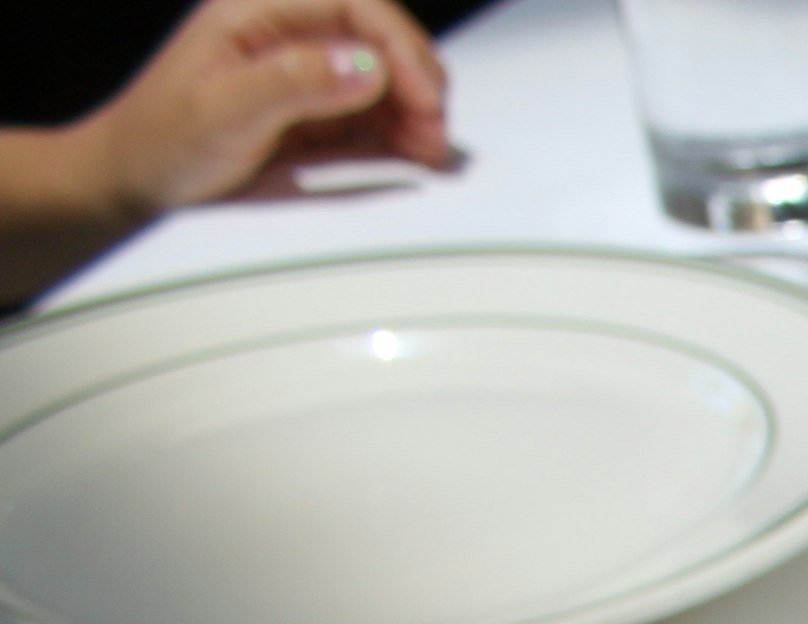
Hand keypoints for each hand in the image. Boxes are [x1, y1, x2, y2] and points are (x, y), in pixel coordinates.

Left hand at [82, 0, 453, 217]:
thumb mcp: (223, 111)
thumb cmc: (160, 142)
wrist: (132, 181)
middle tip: (434, 130)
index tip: (423, 97)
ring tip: (429, 149)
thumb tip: (366, 66)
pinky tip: (414, 151)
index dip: (399, 46)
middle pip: (377, 37)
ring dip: (416, 110)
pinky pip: (372, 111)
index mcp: (257, 11)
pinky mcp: (313, 108)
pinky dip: (401, 130)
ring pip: (384, 76)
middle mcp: (284, 32)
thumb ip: (293, 83)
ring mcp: (302, 70)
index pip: (353, 5)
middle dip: (416, 80)